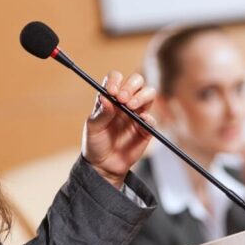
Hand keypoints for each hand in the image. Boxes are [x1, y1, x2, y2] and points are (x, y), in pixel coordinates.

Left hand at [82, 71, 155, 188]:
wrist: (103, 166)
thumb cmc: (95, 144)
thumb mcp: (93, 128)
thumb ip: (101, 113)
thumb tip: (106, 97)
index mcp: (110, 98)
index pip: (116, 78)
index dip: (115, 81)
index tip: (112, 92)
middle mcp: (125, 102)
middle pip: (136, 81)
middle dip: (131, 85)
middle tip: (122, 98)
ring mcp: (137, 114)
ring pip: (149, 94)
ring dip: (142, 96)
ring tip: (131, 106)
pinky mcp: (146, 128)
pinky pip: (152, 118)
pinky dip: (148, 117)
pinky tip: (140, 120)